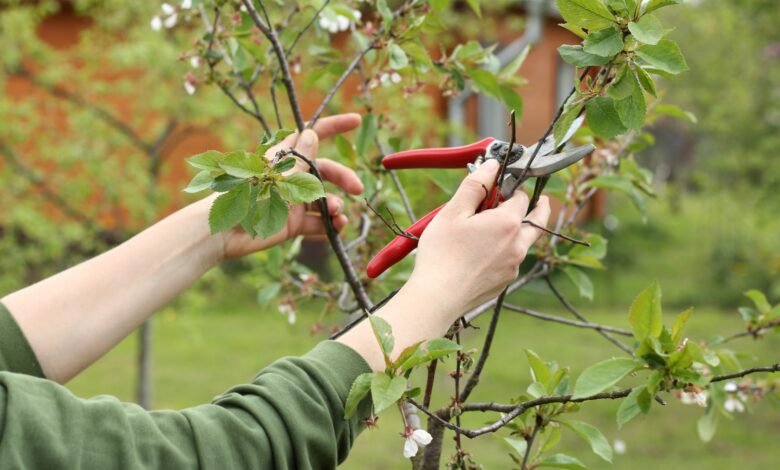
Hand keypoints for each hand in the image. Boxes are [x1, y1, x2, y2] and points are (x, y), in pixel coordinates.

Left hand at [211, 114, 364, 259]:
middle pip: (326, 171)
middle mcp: (291, 177)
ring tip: (337, 214)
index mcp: (285, 158)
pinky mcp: (292, 224)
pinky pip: (318, 223)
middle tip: (358, 189)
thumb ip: (299, 160)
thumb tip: (312, 132)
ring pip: (324, 199)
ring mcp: (293, 201)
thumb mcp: (276, 176)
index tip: (356, 121)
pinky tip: (337, 228)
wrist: (223, 231)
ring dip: (335, 205)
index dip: (334, 126)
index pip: (312, 136)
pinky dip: (330, 225)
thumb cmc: (245, 198)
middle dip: (344, 178)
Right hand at [407, 159, 550, 318]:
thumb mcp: (453, 211)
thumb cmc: (442, 253)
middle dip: (538, 207)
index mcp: (508, 223)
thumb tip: (492, 165)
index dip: (513, 187)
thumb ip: (476, 185)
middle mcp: (518, 245)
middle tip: (538, 199)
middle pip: (538, 220)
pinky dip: (505, 250)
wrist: (438, 297)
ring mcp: (514, 266)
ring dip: (517, 230)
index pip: (522, 196)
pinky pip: (512, 259)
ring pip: (524, 241)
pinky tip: (483, 251)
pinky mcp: (505, 281)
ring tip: (497, 226)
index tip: (502, 184)